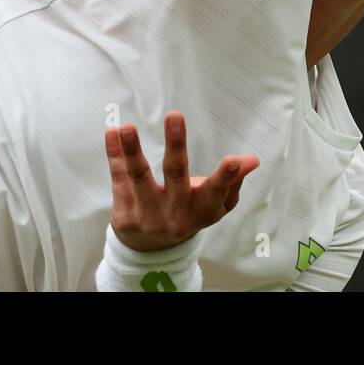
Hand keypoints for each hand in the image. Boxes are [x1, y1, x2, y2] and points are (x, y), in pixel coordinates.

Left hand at [104, 112, 259, 253]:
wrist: (151, 249)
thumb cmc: (189, 212)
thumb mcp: (215, 203)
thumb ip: (234, 181)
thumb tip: (251, 161)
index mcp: (203, 210)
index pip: (217, 191)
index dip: (227, 177)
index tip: (233, 160)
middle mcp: (176, 215)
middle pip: (176, 176)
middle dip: (176, 145)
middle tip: (174, 115)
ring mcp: (148, 216)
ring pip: (140, 178)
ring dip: (133, 151)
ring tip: (127, 127)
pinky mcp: (124, 215)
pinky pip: (118, 179)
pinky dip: (114, 155)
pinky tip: (112, 134)